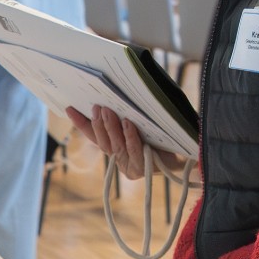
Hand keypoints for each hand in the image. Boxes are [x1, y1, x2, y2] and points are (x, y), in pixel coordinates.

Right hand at [66, 104, 185, 181]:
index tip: (69, 108)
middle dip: (98, 123)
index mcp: (116, 147)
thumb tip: (117, 89)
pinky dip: (130, 136)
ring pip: (116, 145)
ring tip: (108, 110)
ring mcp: (129, 166)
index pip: (94, 135)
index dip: (81, 123)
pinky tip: (128, 123)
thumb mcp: (144, 120)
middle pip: (103, 141)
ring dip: (111, 127)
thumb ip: (129, 112)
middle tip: (97, 106)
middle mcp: (119, 158)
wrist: (189, 151)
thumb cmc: (165, 133)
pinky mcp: (140, 170)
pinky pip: (133, 150)